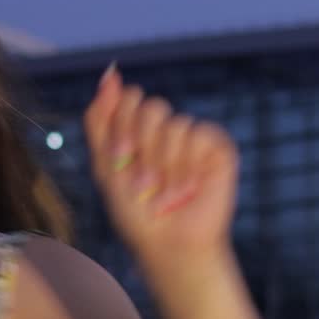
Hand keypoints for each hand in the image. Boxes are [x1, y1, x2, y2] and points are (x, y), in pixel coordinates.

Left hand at [84, 63, 238, 263]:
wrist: (167, 245)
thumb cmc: (134, 213)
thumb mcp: (106, 164)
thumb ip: (101, 118)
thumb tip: (109, 72)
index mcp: (138, 131)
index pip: (128, 100)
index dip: (121, 127)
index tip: (120, 157)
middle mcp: (166, 130)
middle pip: (150, 106)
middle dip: (141, 147)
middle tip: (141, 182)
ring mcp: (192, 138)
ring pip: (174, 124)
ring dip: (163, 165)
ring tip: (164, 193)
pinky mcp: (217, 149)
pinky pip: (199, 133)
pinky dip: (186, 166)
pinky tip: (188, 188)